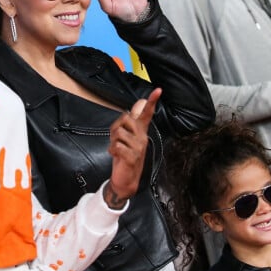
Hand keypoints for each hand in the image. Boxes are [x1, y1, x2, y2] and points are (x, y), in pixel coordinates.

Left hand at [103, 88, 161, 208]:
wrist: (125, 179)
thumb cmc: (124, 156)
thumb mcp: (126, 137)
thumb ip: (130, 121)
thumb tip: (138, 104)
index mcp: (140, 132)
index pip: (147, 114)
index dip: (152, 102)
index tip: (158, 90)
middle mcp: (142, 138)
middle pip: (126, 119)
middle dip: (116, 127)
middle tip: (116, 139)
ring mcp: (138, 148)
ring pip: (119, 132)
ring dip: (113, 140)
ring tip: (117, 148)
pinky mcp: (132, 157)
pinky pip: (117, 146)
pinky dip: (112, 150)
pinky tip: (116, 155)